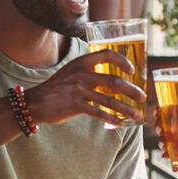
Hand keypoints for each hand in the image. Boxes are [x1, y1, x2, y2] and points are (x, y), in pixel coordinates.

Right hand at [27, 49, 145, 127]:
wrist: (35, 102)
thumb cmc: (58, 89)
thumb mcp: (74, 74)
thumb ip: (92, 75)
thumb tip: (118, 86)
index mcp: (82, 62)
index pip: (107, 54)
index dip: (122, 61)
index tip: (132, 70)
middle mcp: (81, 74)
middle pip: (114, 81)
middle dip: (132, 90)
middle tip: (142, 97)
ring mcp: (78, 89)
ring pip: (109, 100)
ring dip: (126, 109)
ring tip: (137, 114)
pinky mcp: (74, 105)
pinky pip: (98, 112)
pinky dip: (112, 119)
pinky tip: (120, 124)